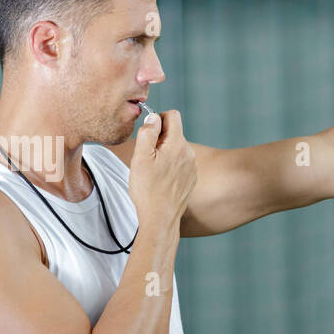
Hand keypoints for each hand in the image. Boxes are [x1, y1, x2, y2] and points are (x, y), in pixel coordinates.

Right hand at [129, 109, 197, 229]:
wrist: (161, 218)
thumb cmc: (148, 189)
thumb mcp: (140, 158)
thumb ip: (148, 133)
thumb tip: (153, 117)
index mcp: (178, 145)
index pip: (173, 115)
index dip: (158, 120)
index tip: (149, 135)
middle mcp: (189, 153)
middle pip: (174, 132)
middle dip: (160, 139)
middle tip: (148, 158)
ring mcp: (193, 166)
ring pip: (177, 148)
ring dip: (165, 153)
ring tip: (154, 171)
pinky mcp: (192, 178)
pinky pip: (181, 163)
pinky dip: (171, 166)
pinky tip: (162, 180)